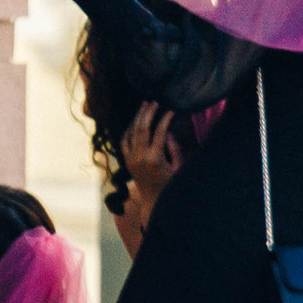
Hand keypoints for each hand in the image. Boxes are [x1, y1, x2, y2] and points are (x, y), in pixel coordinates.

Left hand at [116, 102, 178, 252]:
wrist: (152, 200)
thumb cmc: (170, 185)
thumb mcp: (178, 168)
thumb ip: (173, 149)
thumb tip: (167, 132)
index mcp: (155, 159)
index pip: (159, 132)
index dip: (165, 119)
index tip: (171, 110)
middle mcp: (140, 157)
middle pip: (142, 128)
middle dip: (148, 113)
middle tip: (154, 102)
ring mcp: (130, 159)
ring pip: (131, 132)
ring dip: (137, 117)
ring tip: (144, 105)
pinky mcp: (126, 160)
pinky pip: (124, 140)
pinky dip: (129, 129)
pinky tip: (135, 121)